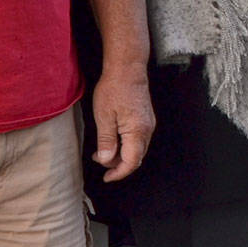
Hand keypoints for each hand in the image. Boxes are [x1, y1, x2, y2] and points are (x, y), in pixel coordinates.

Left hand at [89, 66, 155, 182]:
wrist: (127, 68)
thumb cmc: (114, 89)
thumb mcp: (104, 116)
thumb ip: (106, 141)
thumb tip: (106, 161)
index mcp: (137, 131)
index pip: (131, 162)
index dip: (118, 173)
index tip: (106, 178)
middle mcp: (147, 130)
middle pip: (136, 158)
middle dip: (117, 164)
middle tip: (98, 159)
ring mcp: (148, 124)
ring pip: (137, 149)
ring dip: (121, 154)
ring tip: (102, 149)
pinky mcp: (146, 119)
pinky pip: (138, 139)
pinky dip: (125, 145)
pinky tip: (112, 138)